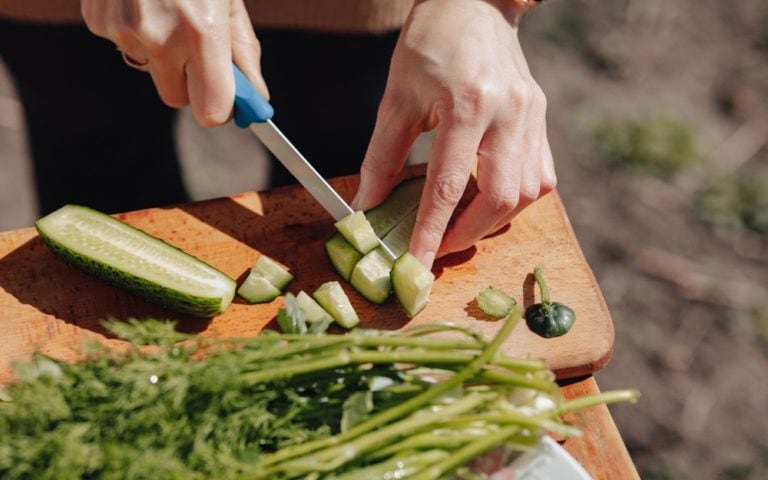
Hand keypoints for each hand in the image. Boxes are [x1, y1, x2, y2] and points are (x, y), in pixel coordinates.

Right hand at [81, 0, 267, 125]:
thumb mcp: (230, 2)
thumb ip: (244, 54)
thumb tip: (256, 99)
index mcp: (201, 31)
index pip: (210, 110)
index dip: (219, 108)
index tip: (226, 101)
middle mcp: (159, 36)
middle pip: (176, 98)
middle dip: (190, 82)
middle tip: (197, 49)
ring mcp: (123, 29)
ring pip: (148, 69)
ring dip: (161, 53)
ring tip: (167, 9)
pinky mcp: (97, 20)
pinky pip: (124, 45)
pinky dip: (135, 31)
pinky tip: (142, 0)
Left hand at [352, 0, 554, 268]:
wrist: (475, 1)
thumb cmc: (430, 42)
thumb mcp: (397, 96)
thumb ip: (383, 156)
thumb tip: (367, 206)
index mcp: (467, 104)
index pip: (448, 186)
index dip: (431, 233)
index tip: (417, 264)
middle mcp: (509, 113)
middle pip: (500, 198)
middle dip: (467, 234)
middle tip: (439, 245)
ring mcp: (532, 116)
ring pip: (528, 193)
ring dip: (494, 220)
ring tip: (461, 223)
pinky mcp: (542, 118)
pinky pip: (542, 176)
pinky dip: (516, 199)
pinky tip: (490, 197)